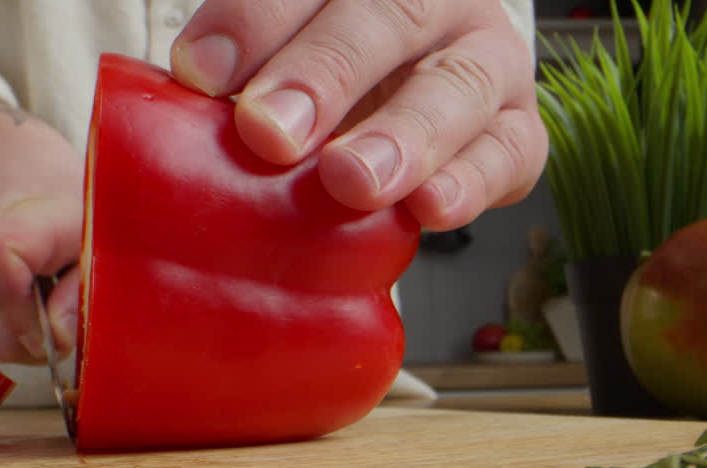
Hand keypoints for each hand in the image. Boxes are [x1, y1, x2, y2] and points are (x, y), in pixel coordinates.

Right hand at [0, 191, 80, 363]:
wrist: (5, 156)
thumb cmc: (61, 191)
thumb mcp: (93, 231)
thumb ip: (82, 287)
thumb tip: (59, 341)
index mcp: (14, 223)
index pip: (5, 275)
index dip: (37, 320)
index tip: (64, 327)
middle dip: (39, 341)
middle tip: (66, 316)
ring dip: (26, 325)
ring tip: (46, 283)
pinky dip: (8, 314)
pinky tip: (23, 282)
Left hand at [170, 0, 546, 229]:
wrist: (397, 98)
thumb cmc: (317, 80)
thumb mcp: (273, 57)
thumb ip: (238, 64)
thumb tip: (191, 85)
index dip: (255, 22)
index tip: (201, 74)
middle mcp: (432, 3)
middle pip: (387, 18)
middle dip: (325, 75)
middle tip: (271, 131)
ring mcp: (483, 63)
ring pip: (457, 87)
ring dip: (403, 136)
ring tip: (352, 179)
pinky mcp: (515, 132)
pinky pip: (508, 154)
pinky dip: (471, 182)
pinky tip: (429, 208)